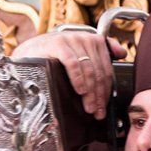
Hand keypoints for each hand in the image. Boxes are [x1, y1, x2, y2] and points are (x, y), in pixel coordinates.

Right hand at [12, 31, 126, 119]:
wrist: (28, 52)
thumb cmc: (55, 57)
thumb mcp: (78, 54)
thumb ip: (99, 54)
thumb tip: (122, 53)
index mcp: (93, 41)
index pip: (106, 70)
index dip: (106, 92)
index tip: (103, 108)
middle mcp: (85, 38)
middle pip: (98, 72)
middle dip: (98, 96)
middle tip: (96, 112)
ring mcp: (72, 40)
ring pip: (88, 70)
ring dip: (90, 92)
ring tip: (88, 106)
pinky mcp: (58, 44)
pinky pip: (73, 63)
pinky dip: (78, 78)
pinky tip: (79, 90)